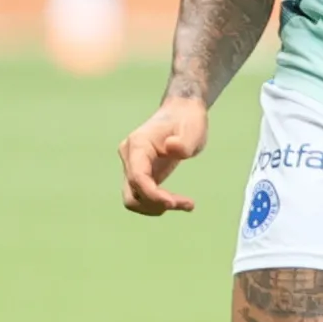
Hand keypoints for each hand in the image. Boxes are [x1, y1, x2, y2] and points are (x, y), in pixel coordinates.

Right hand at [118, 93, 210, 214]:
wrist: (182, 114)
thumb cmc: (188, 121)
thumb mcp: (193, 130)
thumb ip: (184, 141)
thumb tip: (171, 148)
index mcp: (138, 144)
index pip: (137, 177)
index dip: (152, 195)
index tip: (174, 203)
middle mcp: (129, 156)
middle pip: (132, 192)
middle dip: (155, 204)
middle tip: (184, 204)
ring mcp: (132, 166)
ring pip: (134, 199)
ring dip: (156, 207)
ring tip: (184, 204)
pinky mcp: (139, 175)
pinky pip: (142, 197)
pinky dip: (158, 204)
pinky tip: (180, 202)